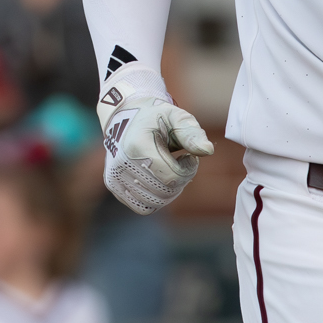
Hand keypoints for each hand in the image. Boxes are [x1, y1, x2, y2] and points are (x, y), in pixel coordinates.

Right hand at [99, 73, 212, 214]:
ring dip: (169, 190)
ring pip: (154, 202)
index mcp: (137, 146)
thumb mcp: (176, 117)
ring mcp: (115, 176)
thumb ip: (192, 134)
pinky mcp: (113, 185)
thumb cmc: (155, 117)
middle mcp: (122, 163)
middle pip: (164, 192)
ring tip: (169, 169)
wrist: (124, 115)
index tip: (188, 156)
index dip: (188, 170)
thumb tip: (208, 150)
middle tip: (180, 162)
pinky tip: (158, 179)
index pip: (171, 177)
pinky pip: (142, 207)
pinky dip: (156, 198)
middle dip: (181, 180)